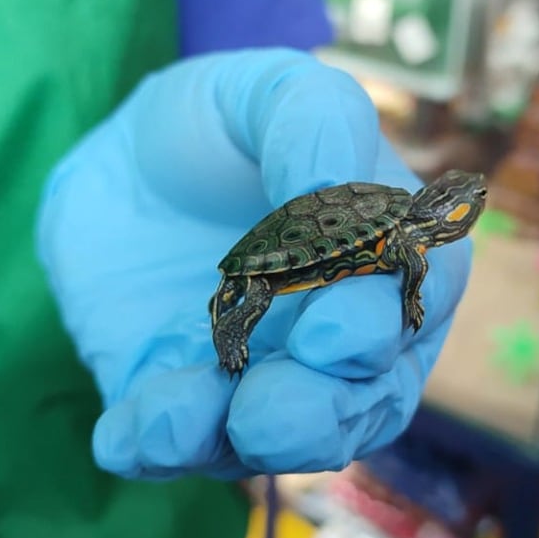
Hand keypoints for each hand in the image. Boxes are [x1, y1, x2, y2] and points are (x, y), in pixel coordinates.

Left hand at [36, 48, 472, 479]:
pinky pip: (175, 443)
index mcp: (391, 258)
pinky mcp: (183, 400)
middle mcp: (341, 339)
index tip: (335, 332)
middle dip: (318, 416)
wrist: (122, 157)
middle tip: (267, 413)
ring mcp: (262, 377)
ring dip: (229, 442)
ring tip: (175, 422)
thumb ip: (315, 121)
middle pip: (359, 401)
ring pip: (272, 438)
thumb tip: (328, 183)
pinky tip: (122, 436)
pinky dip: (152, 446)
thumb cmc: (226, 121)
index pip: (417, 304)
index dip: (382, 326)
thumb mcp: (271, 91)